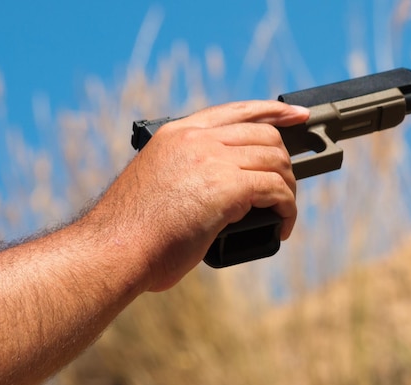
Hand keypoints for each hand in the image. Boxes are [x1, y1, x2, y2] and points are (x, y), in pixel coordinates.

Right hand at [88, 100, 309, 290]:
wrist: (114, 250)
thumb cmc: (131, 231)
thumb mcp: (158, 183)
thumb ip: (187, 173)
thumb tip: (215, 190)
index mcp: (178, 134)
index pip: (237, 110)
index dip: (272, 111)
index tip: (297, 116)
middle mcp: (197, 139)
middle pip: (265, 135)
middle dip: (284, 163)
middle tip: (285, 190)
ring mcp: (212, 160)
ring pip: (275, 161)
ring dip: (287, 189)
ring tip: (282, 212)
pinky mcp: (227, 187)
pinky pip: (277, 191)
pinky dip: (288, 210)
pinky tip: (282, 227)